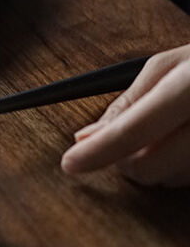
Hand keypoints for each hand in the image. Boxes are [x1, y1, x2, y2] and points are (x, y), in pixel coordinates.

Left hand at [61, 44, 189, 185]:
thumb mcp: (171, 66)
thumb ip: (129, 102)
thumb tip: (85, 137)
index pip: (134, 128)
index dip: (97, 151)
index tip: (69, 163)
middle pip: (149, 165)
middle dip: (121, 161)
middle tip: (113, 144)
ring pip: (171, 179)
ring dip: (152, 166)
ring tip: (164, 133)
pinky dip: (178, 171)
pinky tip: (183, 146)